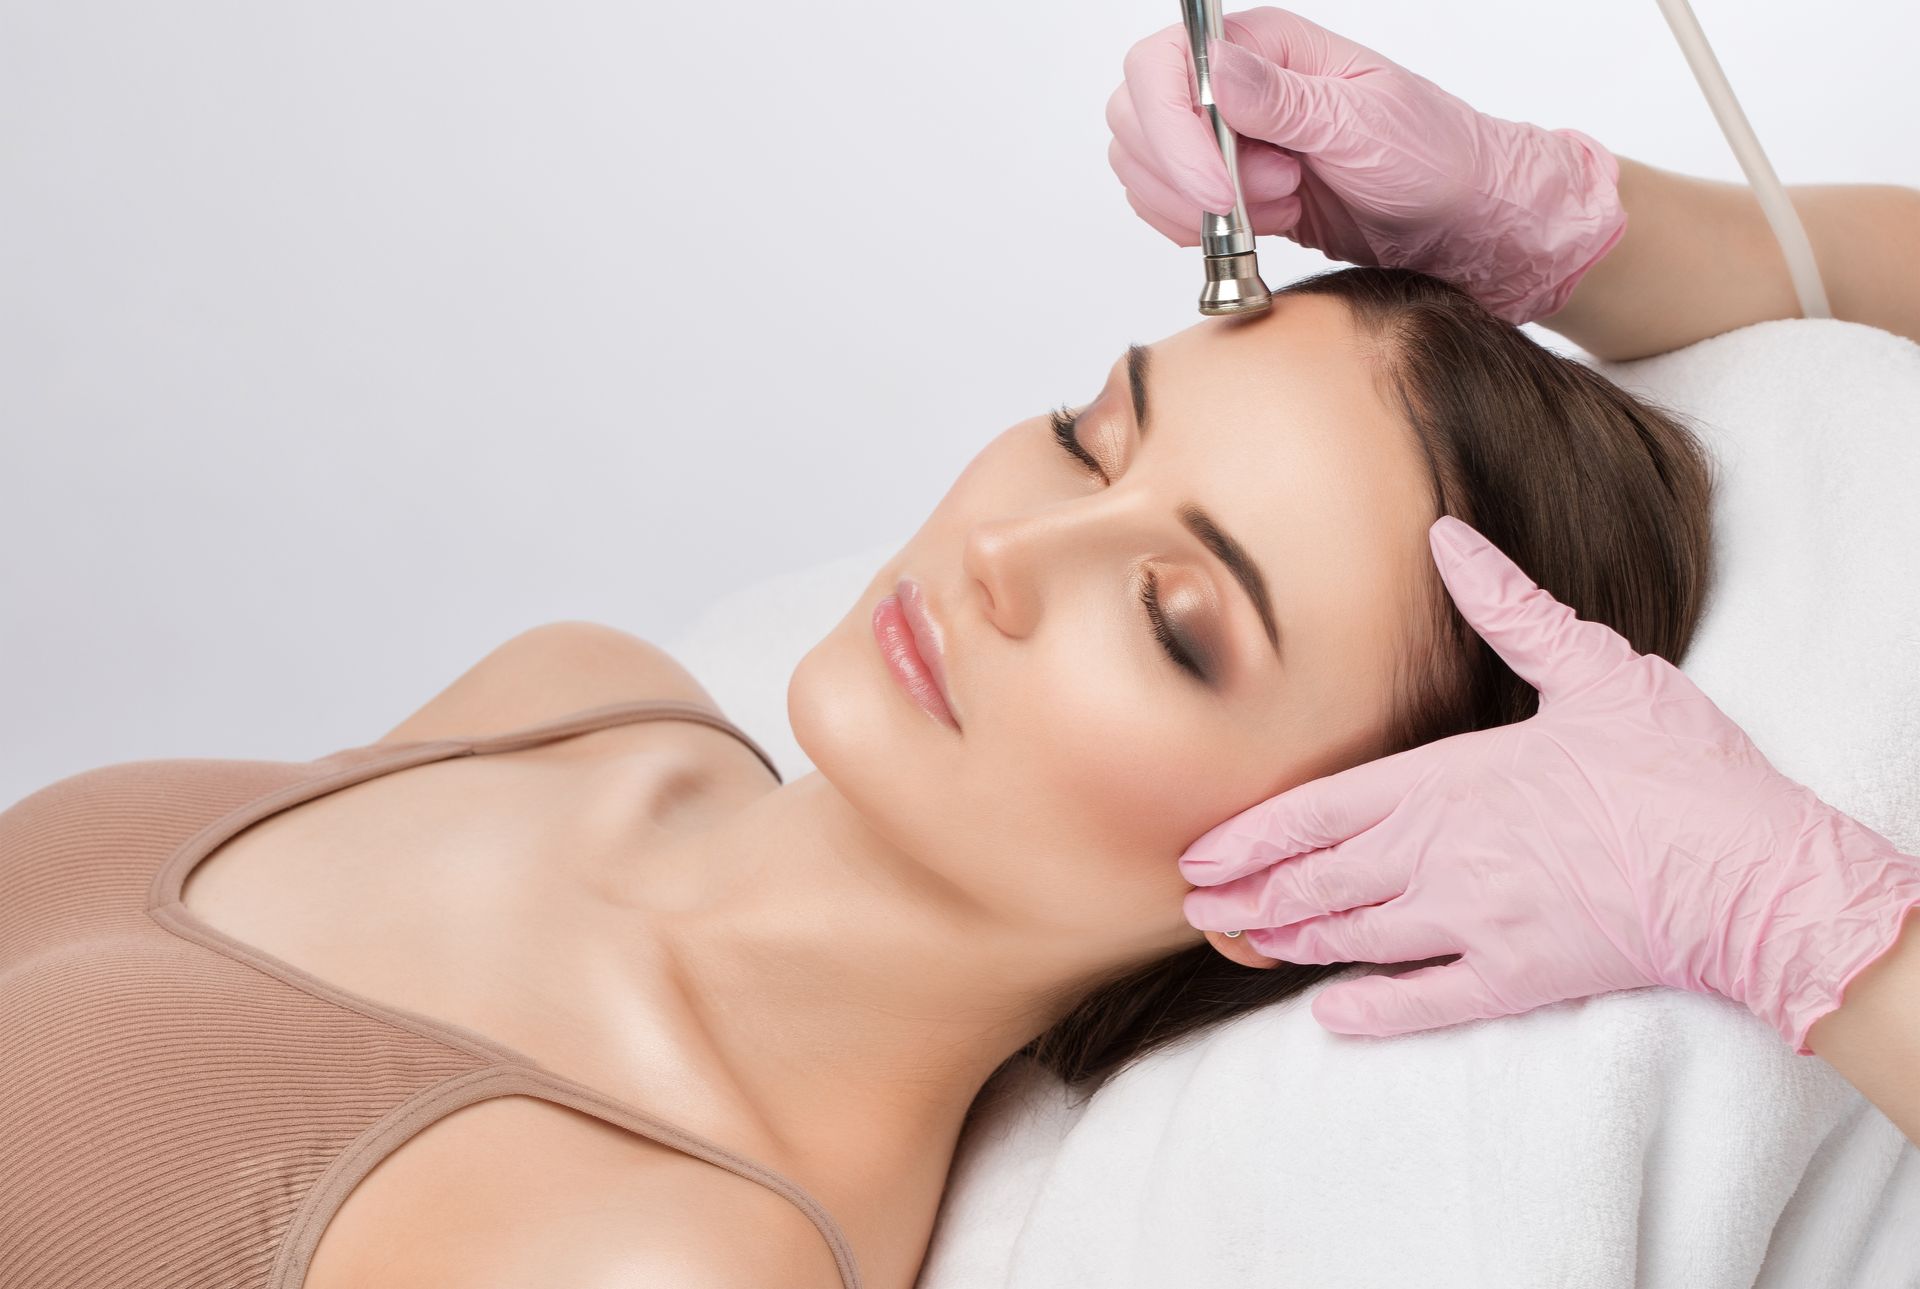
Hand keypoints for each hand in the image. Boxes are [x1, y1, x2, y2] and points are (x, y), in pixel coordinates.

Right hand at [1105, 6, 1627, 324]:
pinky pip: (1165, 206)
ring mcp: (1224, 139)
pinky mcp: (1226, 188)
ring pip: (1141, 167)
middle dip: (1185, 175)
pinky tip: (1261, 229)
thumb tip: (1215, 68)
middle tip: (1269, 195)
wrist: (1461, 218)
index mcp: (1264, 47)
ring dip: (1196, 208)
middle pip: (1135, 116)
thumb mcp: (1365, 123)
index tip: (1216, 188)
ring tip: (1280, 208)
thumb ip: (1283, 98)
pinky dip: (1195, 231)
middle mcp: (1233, 86)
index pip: (1160, 66)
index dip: (1171, 131)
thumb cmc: (1433, 158)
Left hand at [1179, 515, 1919, 1054]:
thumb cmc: (1674, 767)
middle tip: (1197, 909)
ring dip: (1291, 941)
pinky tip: (1330, 1013)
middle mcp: (1443, 855)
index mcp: (1451, 780)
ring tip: (1242, 945)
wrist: (1752, 872)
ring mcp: (1474, 922)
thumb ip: (1507, 607)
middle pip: (1319, 879)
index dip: (1252, 835)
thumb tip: (1447, 537)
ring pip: (1356, 936)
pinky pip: (1423, 1001)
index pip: (1320, 809)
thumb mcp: (1593, 667)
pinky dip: (1371, 1008)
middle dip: (1250, 895)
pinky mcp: (1517, 979)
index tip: (1199, 854)